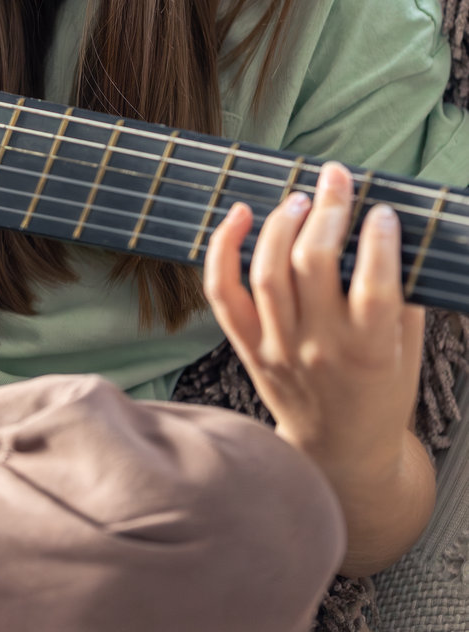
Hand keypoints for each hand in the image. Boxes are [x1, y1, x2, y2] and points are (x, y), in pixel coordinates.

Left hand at [203, 160, 424, 480]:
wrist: (341, 454)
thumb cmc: (382, 394)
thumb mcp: (408, 351)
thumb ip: (401, 297)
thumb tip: (391, 232)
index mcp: (370, 352)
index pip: (374, 284)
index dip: (378, 239)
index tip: (382, 211)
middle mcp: (320, 347)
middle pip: (313, 263)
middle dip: (328, 209)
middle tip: (337, 178)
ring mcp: (278, 347)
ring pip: (267, 270)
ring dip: (282, 222)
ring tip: (302, 198)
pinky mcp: (249, 347)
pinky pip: (223, 292)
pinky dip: (224, 248)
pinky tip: (241, 214)